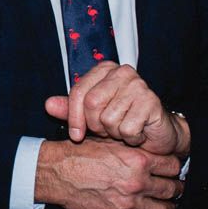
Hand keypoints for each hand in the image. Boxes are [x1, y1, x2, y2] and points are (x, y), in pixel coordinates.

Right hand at [34, 137, 184, 208]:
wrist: (58, 172)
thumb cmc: (80, 153)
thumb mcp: (110, 140)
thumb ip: (133, 146)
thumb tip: (150, 148)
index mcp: (137, 160)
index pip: (173, 166)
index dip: (175, 167)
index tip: (173, 170)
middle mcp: (137, 182)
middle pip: (172, 189)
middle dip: (176, 188)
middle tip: (176, 187)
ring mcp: (129, 203)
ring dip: (169, 207)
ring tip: (169, 205)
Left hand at [44, 61, 188, 156]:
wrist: (160, 133)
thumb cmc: (124, 121)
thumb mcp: (93, 116)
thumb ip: (71, 110)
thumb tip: (48, 104)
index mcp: (105, 70)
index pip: (78, 92)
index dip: (73, 117)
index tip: (76, 135)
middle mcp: (122, 72)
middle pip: (91, 104)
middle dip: (96, 126)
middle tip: (110, 129)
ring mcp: (138, 85)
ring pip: (108, 119)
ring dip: (115, 133)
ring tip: (126, 129)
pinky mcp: (151, 102)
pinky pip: (127, 129)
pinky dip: (131, 139)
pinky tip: (139, 133)